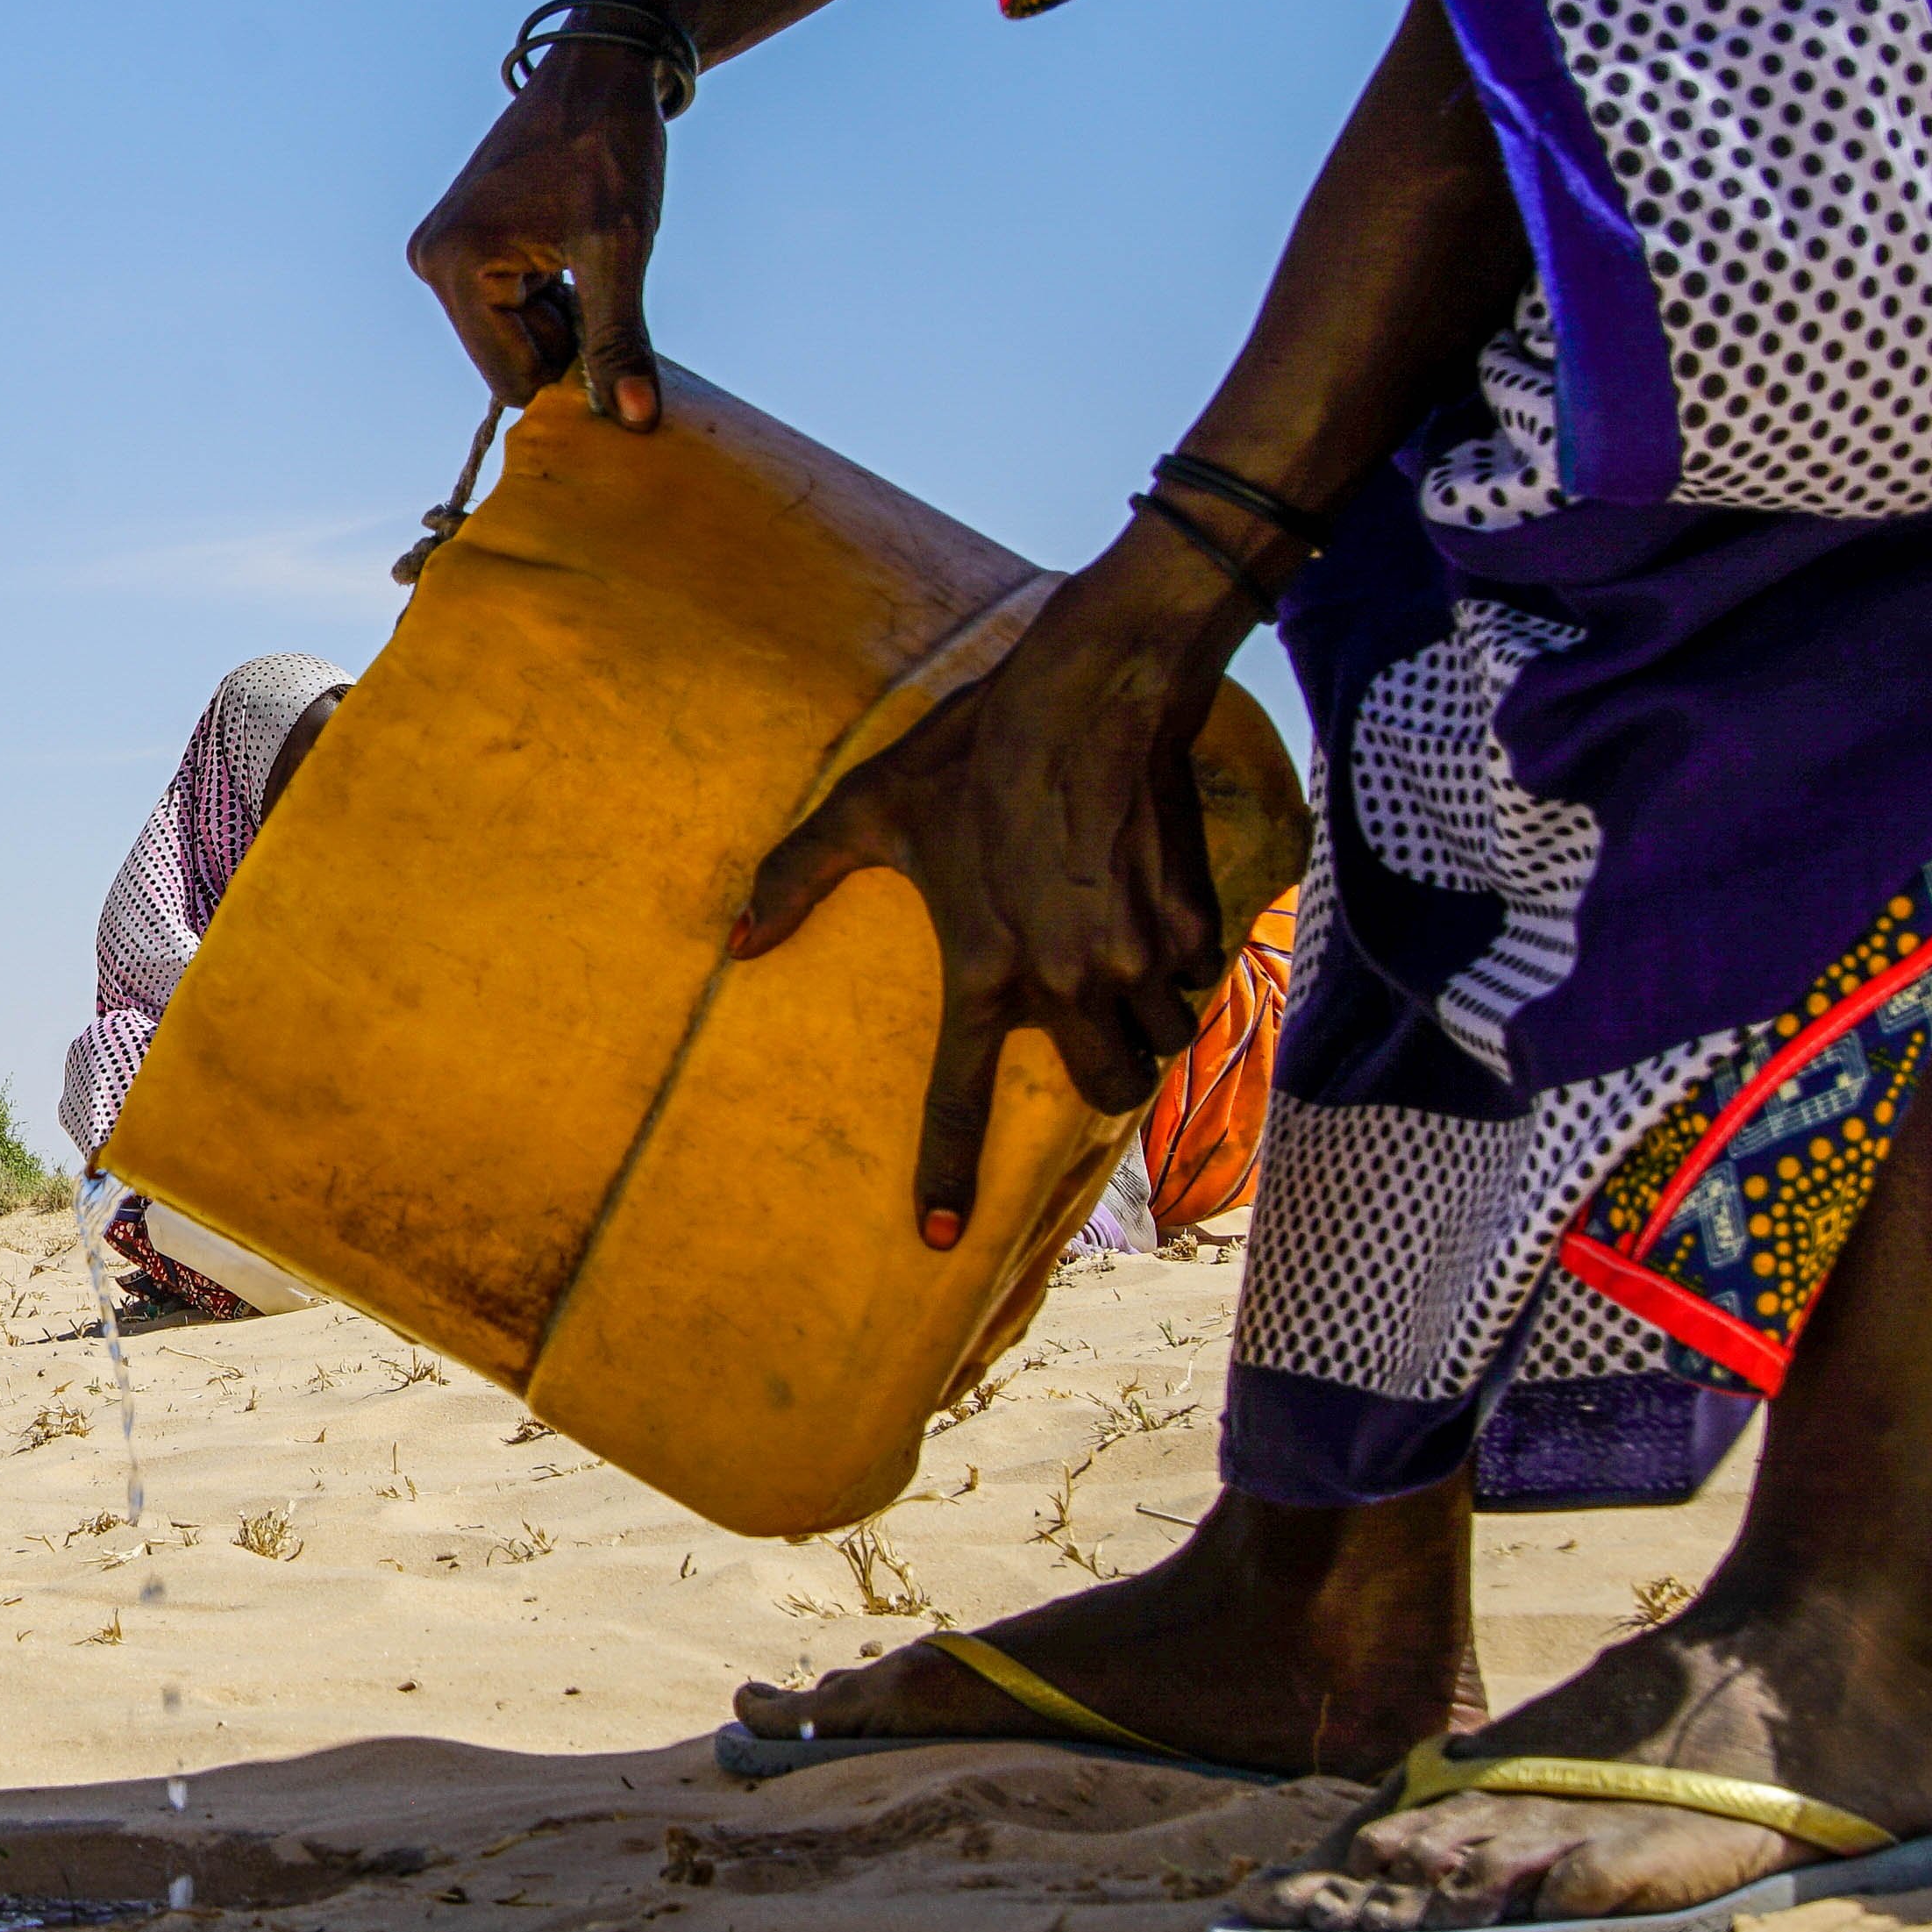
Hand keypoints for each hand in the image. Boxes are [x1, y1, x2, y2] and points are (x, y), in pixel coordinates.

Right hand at [407, 56, 673, 425]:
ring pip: (513, 335)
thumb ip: (618, 339)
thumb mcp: (617, 248)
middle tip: (604, 278)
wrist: (599, 70)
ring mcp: (443, 252)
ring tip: (588, 255)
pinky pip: (509, 305)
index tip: (612, 323)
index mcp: (456, 264)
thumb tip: (635, 421)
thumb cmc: (608, 146)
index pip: (511, 378)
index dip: (570, 373)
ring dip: (562, 316)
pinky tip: (572, 249)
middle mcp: (433, 261)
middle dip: (564, 340)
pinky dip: (551, 297)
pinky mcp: (462, 243)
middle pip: (509, 358)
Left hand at [729, 523, 1265, 1246]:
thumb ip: (798, 877)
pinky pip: (1196, 976)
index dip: (946, 1173)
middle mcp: (1062, 981)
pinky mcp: (1189, 922)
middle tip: (1092, 1041)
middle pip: (1105, 1090)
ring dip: (1148, 1022)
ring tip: (1124, 966)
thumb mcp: (869, 805)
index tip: (938, 1236)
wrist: (1087, 694)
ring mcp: (1132, 957)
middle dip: (1103, 1079)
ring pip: (1162, 1039)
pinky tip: (1152, 914)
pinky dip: (1181, 964)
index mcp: (980, 969)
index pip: (956, 1098)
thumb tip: (735, 941)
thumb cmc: (970, 751)